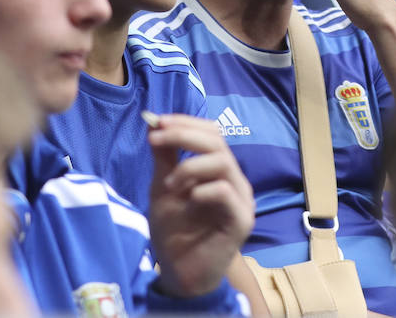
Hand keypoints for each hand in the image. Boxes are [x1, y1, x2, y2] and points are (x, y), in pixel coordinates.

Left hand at [147, 114, 253, 298]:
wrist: (180, 273)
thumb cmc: (174, 231)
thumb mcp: (163, 188)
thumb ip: (163, 158)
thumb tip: (154, 124)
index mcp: (219, 170)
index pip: (211, 133)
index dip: (185, 123)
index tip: (157, 122)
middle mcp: (235, 180)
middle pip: (218, 141)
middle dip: (184, 135)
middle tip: (156, 140)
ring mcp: (241, 200)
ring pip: (223, 163)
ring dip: (190, 165)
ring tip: (170, 182)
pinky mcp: (241, 221)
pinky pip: (225, 192)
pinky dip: (202, 190)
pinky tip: (187, 200)